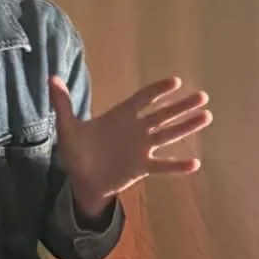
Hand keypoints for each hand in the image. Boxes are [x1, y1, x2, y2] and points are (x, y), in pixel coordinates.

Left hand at [48, 74, 211, 214]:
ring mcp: (142, 148)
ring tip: (206, 117)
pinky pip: (163, 165)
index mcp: (120, 116)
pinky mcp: (142, 167)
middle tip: (202, 96)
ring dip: (186, 126)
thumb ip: (63, 104)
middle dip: (182, 106)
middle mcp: (136, 129)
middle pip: (163, 114)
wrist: (82, 179)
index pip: (142, 99)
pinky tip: (195, 163)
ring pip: (168, 135)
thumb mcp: (68, 128)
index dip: (157, 90)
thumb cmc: (77, 151)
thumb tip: (51, 79)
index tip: (175, 82)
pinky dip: (177, 165)